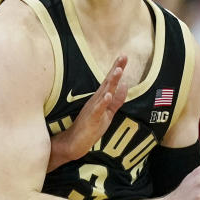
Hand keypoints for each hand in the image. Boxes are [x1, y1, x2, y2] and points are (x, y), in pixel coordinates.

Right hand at [47, 55, 127, 170]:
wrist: (73, 143)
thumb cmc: (90, 128)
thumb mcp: (107, 113)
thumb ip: (116, 100)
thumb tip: (125, 85)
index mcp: (100, 98)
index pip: (110, 81)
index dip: (117, 69)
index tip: (124, 56)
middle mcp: (96, 100)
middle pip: (107, 82)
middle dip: (116, 69)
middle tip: (123, 56)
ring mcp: (92, 109)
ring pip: (103, 93)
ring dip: (111, 82)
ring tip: (118, 71)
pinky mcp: (91, 120)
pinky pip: (97, 110)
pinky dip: (103, 102)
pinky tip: (108, 95)